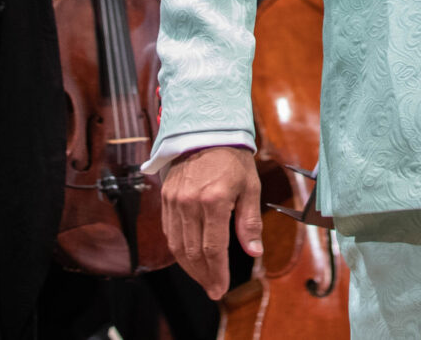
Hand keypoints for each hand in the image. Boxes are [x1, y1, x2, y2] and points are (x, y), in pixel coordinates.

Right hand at [164, 145, 263, 300]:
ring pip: (177, 245)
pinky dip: (178, 249)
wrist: (206, 131)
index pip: (213, 248)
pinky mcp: (166, 198)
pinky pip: (169, 231)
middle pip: (193, 252)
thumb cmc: (232, 158)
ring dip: (189, 267)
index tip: (221, 289)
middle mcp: (190, 203)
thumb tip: (254, 252)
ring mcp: (174, 201)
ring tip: (203, 279)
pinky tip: (188, 258)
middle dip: (203, 276)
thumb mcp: (250, 187)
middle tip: (213, 290)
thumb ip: (249, 222)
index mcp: (214, 201)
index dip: (217, 273)